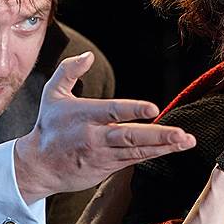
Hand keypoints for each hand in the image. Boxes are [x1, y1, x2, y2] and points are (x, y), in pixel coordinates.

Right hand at [14, 52, 196, 203]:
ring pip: (137, 151)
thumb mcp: (51, 94)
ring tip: (185, 141)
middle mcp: (95, 136)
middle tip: (181, 134)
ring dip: (163, 146)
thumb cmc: (48, 127)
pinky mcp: (107, 167)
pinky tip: (172, 149)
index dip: (133, 110)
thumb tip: (88, 56)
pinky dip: (154, 154)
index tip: (154, 108)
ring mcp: (103, 155)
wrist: (37, 166)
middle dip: (158, 135)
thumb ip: (68, 71)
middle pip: (130, 136)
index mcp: (84, 115)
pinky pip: (134, 160)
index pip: (112, 111)